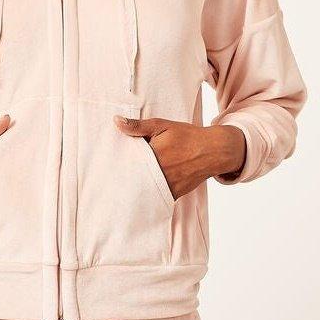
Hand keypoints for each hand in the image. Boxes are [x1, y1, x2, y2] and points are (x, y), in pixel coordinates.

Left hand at [113, 116, 246, 198]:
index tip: (106, 166)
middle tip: (108, 180)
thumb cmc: (186, 136)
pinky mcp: (173, 194)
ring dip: (134, 189)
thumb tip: (116, 121)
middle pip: (134, 178)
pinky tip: (138, 194)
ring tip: (120, 189)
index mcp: (153, 154)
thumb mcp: (162, 125)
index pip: (127, 162)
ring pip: (143, 190)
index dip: (117, 165)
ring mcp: (167, 185)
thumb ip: (138, 126)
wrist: (212, 151)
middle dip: (122, 179)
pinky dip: (147, 196)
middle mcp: (159, 172)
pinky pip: (156, 197)